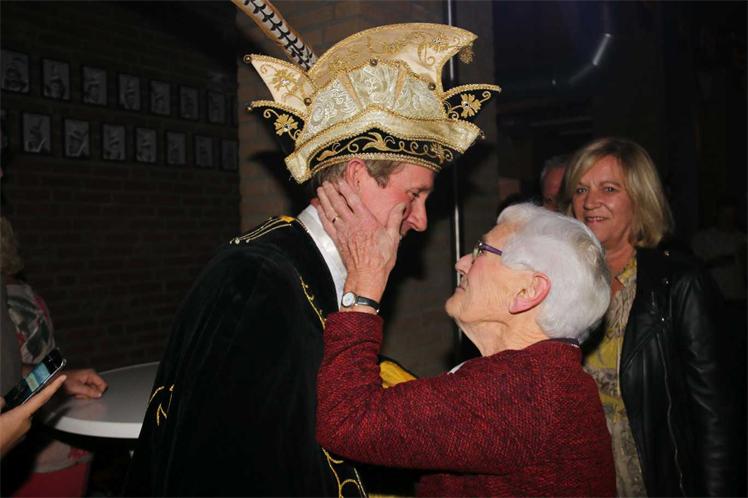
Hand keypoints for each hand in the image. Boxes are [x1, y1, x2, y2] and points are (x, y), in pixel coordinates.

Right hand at [0, 374, 66, 456]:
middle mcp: (26, 424)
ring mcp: (22, 434)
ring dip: (10, 415)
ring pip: (19, 417)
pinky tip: (1, 426)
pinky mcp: (17, 440)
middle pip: (26, 407)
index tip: (62, 377)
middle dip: (17, 404)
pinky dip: (9, 423)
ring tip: (1, 418)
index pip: (41, 398)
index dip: (53, 386)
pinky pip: (15, 425)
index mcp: (21, 416)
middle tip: (4, 409)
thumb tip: (3, 401)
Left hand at [63, 369, 107, 398]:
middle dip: (90, 393)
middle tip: (81, 394)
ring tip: (78, 393)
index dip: (99, 392)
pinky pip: (88, 391)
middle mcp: (91, 375)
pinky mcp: (85, 383)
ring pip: (93, 391)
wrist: (56, 381)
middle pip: (98, 388)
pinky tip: (77, 393)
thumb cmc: (65, 382)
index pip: (103, 385)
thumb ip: (89, 391)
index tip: (92, 395)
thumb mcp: (77, 388)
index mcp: (91, 374)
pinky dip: (83, 394)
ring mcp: (88, 379)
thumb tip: (99, 394)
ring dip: (86, 394)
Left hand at [317, 180, 404, 301]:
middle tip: (325, 182)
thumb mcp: (393, 237)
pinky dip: (321, 215)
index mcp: (366, 220)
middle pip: (338, 203)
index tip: (339, 180)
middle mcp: (352, 224)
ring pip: (330, 212)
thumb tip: (402, 205)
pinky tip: (318, 208)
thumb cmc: (381, 259)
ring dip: (324, 199)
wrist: (366, 276)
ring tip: (320, 190)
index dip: (345, 188)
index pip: (353, 199)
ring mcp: (342, 232)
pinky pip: (327, 224)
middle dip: (331, 191)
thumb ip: (395, 219)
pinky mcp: (337, 240)